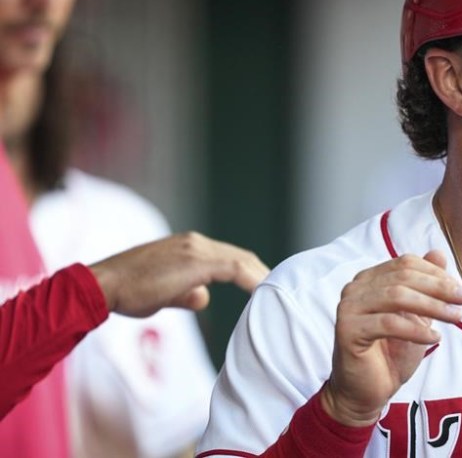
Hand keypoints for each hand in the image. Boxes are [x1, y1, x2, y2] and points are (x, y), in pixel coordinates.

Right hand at [89, 232, 268, 316]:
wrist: (103, 285)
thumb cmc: (126, 292)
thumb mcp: (162, 292)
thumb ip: (186, 292)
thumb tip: (204, 297)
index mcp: (189, 246)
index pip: (230, 257)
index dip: (249, 272)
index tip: (264, 288)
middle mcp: (196, 242)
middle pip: (240, 257)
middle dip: (261, 274)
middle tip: (279, 293)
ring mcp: (196, 248)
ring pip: (241, 261)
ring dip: (260, 277)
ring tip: (276, 295)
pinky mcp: (196, 260)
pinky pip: (235, 268)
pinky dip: (252, 280)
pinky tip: (262, 293)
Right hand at [321, 251, 461, 425]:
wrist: (368, 392)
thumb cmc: (392, 352)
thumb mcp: (417, 316)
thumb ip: (425, 285)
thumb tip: (439, 252)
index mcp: (370, 279)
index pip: (406, 263)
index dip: (437, 274)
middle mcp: (355, 288)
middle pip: (403, 277)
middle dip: (439, 287)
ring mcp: (348, 307)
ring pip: (397, 296)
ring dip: (433, 306)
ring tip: (456, 318)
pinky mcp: (347, 330)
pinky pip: (389, 323)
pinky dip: (416, 330)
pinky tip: (435, 339)